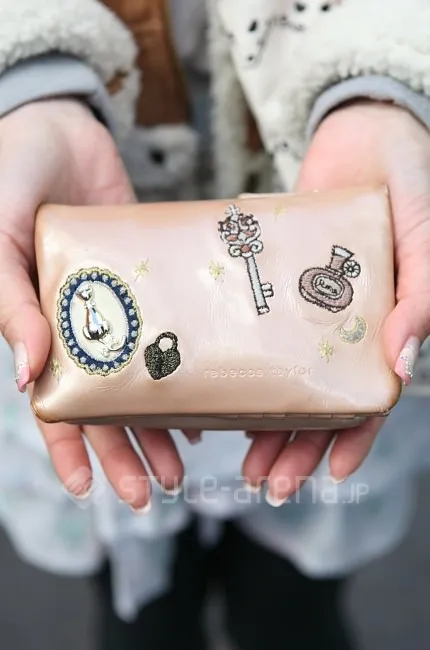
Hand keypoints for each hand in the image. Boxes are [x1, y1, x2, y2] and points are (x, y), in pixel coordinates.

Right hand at [0, 99, 183, 509]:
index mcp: (37, 325)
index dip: (69, 448)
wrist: (56, 126)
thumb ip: (10, 302)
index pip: (51, 403)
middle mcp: (78, 327)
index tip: (88, 491)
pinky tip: (201, 402)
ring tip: (184, 462)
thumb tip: (24, 374)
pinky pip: (167, 332)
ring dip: (158, 423)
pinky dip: (181, 367)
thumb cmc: (9, 175)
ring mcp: (117, 307)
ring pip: (140, 379)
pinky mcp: (148, 281)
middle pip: (103, 405)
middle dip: (126, 451)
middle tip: (157, 491)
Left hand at [243, 102, 429, 504]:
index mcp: (386, 326)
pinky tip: (222, 389)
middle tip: (263, 480)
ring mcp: (308, 308)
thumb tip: (401, 366)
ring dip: (265, 418)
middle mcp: (345, 327)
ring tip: (238, 454)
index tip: (327, 475)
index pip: (368, 399)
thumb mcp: (426, 239)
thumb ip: (422, 296)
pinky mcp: (277, 281)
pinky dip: (243, 361)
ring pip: (285, 376)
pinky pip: (258, 330)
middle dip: (294, 446)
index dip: (351, 439)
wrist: (362, 130)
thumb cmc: (409, 181)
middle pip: (319, 401)